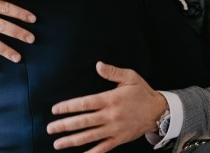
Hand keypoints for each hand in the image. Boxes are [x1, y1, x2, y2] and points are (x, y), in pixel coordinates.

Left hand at [47, 61, 166, 151]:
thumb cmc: (142, 92)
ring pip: (89, 137)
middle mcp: (110, 116)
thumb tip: (98, 65)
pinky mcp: (119, 139)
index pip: (85, 104)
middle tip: (50, 128)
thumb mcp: (130, 77)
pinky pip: (103, 148)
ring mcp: (114, 129)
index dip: (68, 107)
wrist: (159, 111)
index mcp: (110, 99)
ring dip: (72, 140)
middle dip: (65, 125)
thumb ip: (113, 72)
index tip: (55, 110)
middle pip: (83, 122)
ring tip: (57, 143)